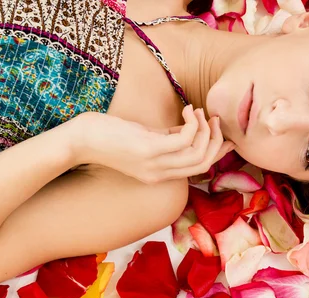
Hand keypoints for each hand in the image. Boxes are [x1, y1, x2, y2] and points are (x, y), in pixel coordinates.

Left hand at [74, 105, 235, 183]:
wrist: (80, 141)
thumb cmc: (108, 137)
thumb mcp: (144, 140)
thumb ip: (167, 139)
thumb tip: (190, 129)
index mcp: (158, 175)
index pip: (198, 170)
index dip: (218, 154)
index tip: (228, 136)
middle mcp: (158, 174)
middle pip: (203, 163)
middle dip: (216, 140)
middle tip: (214, 119)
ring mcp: (154, 163)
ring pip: (198, 153)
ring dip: (206, 130)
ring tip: (199, 112)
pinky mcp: (149, 149)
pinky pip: (185, 139)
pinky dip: (193, 123)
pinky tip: (188, 110)